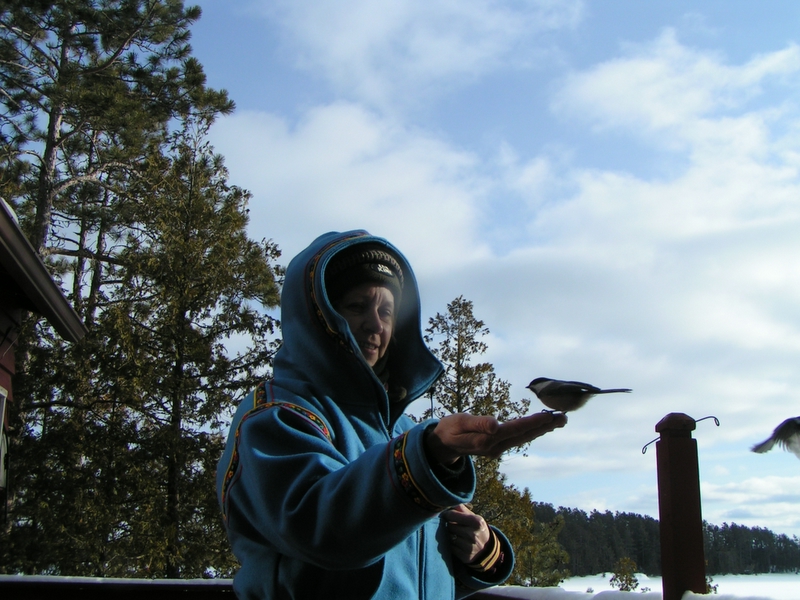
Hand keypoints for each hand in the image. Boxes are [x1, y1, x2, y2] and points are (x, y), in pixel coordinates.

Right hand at [425, 412, 566, 465]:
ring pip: (523, 438)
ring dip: (541, 430)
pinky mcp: (497, 447)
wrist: (441, 444)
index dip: (532, 423)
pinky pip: (518, 438)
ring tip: (558, 421)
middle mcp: (495, 447)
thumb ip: (478, 423)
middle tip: (564, 418)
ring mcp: (497, 449)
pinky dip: (531, 431)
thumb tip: (496, 424)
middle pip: (524, 436)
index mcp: (487, 440)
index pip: (515, 430)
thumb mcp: (459, 422)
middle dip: (544, 427)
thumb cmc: (449, 428)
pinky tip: (541, 426)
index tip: (548, 416)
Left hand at [442, 504, 490, 563]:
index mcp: (477, 522)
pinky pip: (450, 547)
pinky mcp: (465, 556)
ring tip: (456, 534)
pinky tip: (457, 543)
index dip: (447, 514)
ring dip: (450, 535)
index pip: (453, 515)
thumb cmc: (477, 529)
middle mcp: (473, 534)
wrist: (487, 549)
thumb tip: (451, 502)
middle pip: (450, 526)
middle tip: (454, 526)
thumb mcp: (474, 517)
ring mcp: (469, 547)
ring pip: (449, 537)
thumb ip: (462, 509)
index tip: (445, 515)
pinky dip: (451, 545)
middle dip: (450, 525)